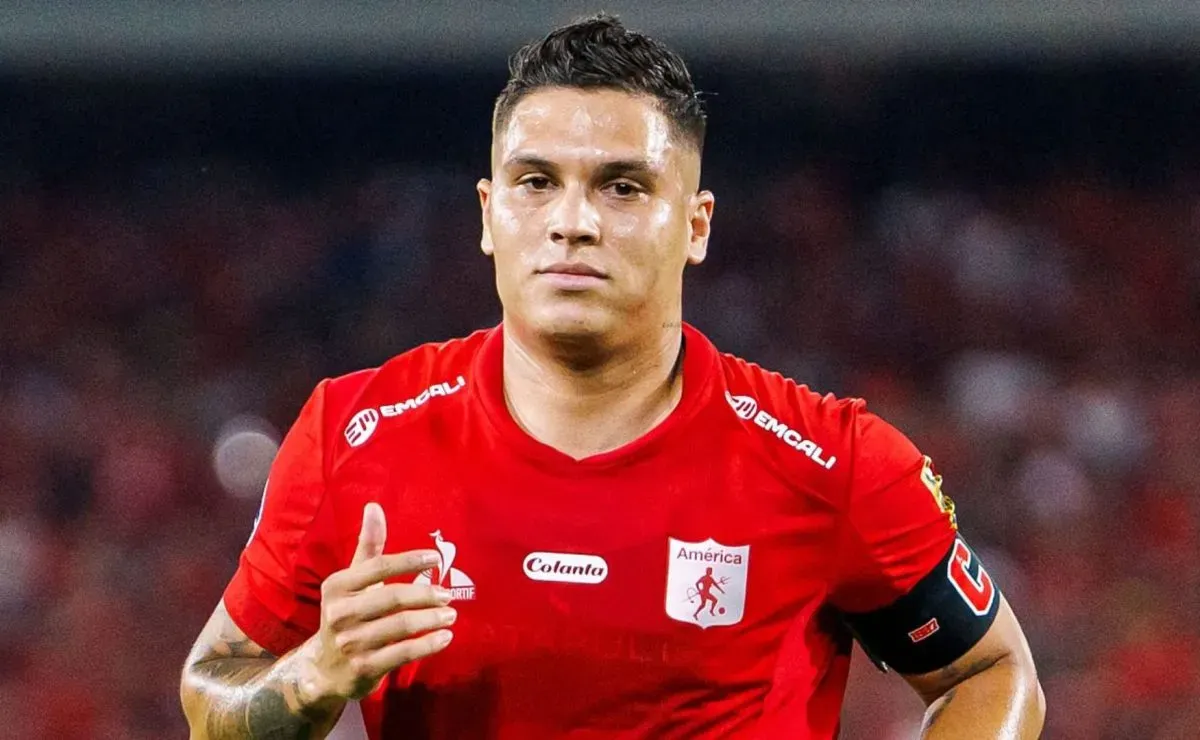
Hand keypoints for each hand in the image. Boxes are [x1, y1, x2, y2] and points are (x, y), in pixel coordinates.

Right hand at [299, 502, 455, 704]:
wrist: (325, 668)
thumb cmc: (348, 614)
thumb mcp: (352, 580)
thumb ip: (368, 546)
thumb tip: (373, 506)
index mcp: (337, 586)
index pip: (377, 567)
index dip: (409, 561)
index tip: (435, 558)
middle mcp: (340, 613)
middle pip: (392, 597)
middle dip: (425, 594)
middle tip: (448, 594)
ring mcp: (351, 643)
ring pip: (400, 626)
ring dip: (431, 619)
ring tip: (451, 614)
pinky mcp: (364, 668)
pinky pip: (403, 653)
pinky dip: (428, 645)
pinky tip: (445, 637)